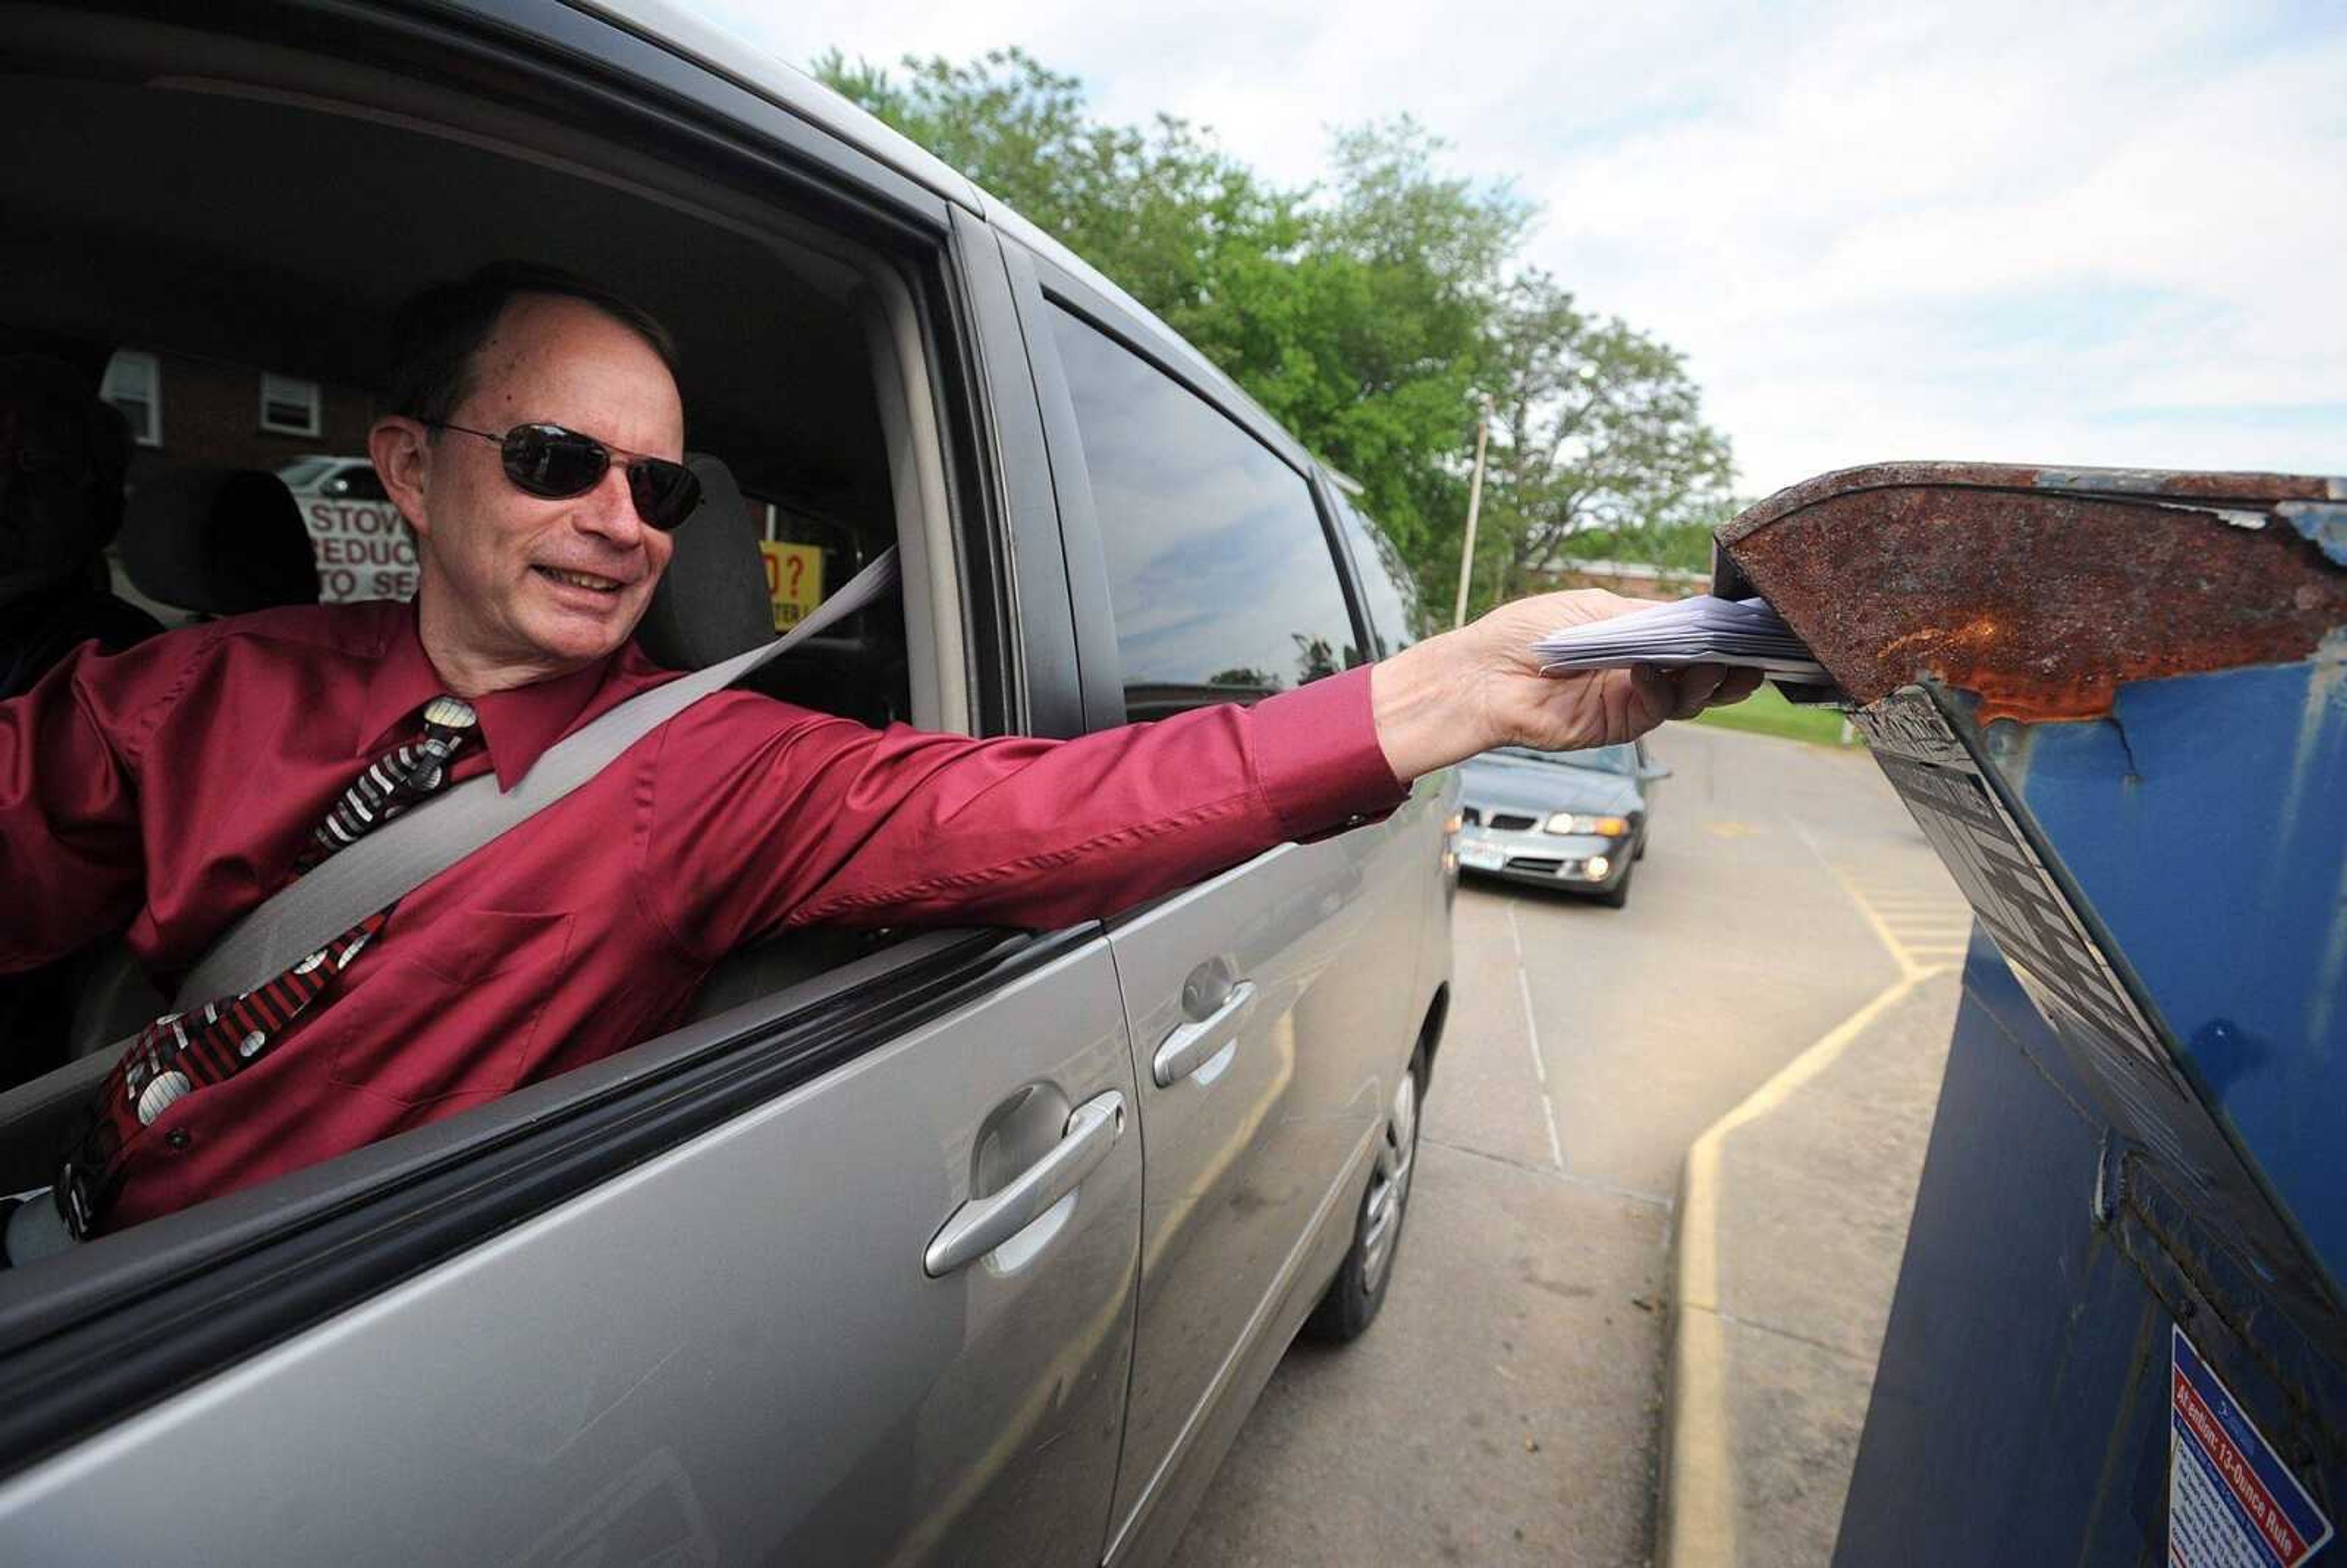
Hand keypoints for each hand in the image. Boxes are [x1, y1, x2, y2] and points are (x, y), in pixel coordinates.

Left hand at [1370, 590, 1766, 781]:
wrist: (1484, 674)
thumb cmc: (1529, 632)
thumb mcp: (1594, 609)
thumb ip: (1646, 615)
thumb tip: (1697, 612)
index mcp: (1638, 636)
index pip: (1694, 636)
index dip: (1723, 634)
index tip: (1750, 624)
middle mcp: (1643, 669)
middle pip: (1703, 672)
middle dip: (1732, 664)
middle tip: (1754, 654)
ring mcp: (1633, 699)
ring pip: (1691, 697)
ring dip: (1709, 680)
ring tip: (1717, 662)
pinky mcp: (1619, 725)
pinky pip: (1657, 709)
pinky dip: (1660, 689)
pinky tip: (1650, 670)